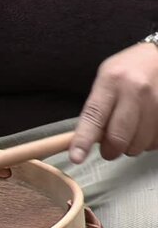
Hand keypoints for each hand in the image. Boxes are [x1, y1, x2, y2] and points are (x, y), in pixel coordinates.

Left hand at [70, 42, 157, 162]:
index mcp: (111, 81)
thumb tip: (90, 140)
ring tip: (129, 133)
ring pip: (139, 144)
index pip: (93, 116)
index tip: (76, 157)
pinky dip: (147, 142)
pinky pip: (156, 142)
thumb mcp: (105, 79)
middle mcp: (135, 90)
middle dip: (110, 151)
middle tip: (108, 149)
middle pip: (118, 137)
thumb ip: (97, 108)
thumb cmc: (128, 69)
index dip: (84, 140)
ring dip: (130, 147)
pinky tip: (145, 130)